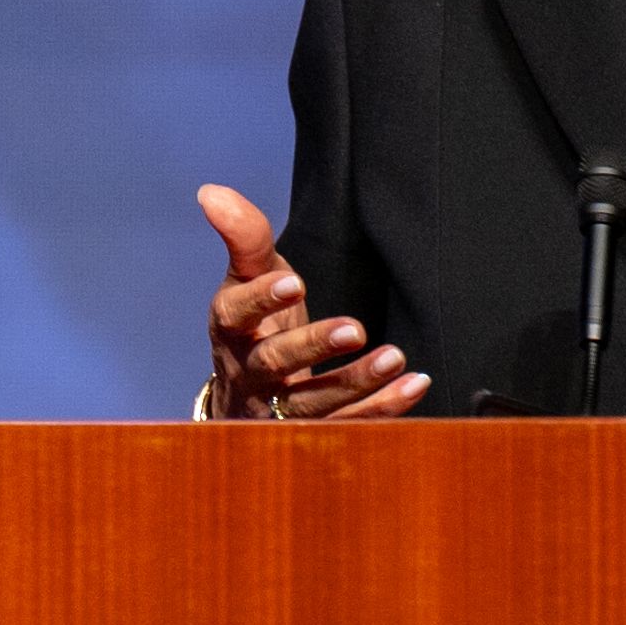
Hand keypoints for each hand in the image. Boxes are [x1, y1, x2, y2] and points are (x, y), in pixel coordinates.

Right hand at [198, 184, 424, 420]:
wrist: (246, 398)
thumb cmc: (254, 325)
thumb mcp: (246, 278)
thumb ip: (242, 236)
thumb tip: (211, 191)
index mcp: (231, 330)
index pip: (236, 315)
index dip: (262, 301)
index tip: (294, 282)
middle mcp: (249, 374)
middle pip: (276, 364)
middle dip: (313, 347)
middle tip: (354, 329)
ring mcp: (279, 409)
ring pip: (315, 404)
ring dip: (356, 382)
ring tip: (395, 357)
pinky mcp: (312, 433)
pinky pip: (349, 425)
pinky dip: (383, 408)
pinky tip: (414, 384)